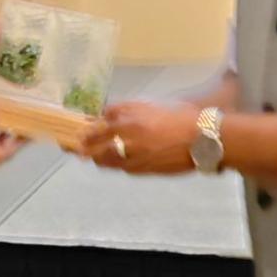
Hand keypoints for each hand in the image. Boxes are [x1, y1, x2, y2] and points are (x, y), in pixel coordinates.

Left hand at [80, 102, 199, 174]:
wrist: (203, 140)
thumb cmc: (182, 118)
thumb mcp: (152, 107)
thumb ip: (128, 111)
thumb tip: (108, 116)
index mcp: (130, 118)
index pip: (98, 124)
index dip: (85, 128)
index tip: (77, 130)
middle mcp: (128, 137)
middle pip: (95, 144)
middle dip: (83, 146)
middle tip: (73, 147)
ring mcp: (134, 156)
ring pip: (106, 160)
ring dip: (97, 158)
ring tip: (91, 157)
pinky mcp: (143, 169)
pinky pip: (123, 168)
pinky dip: (116, 165)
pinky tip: (115, 162)